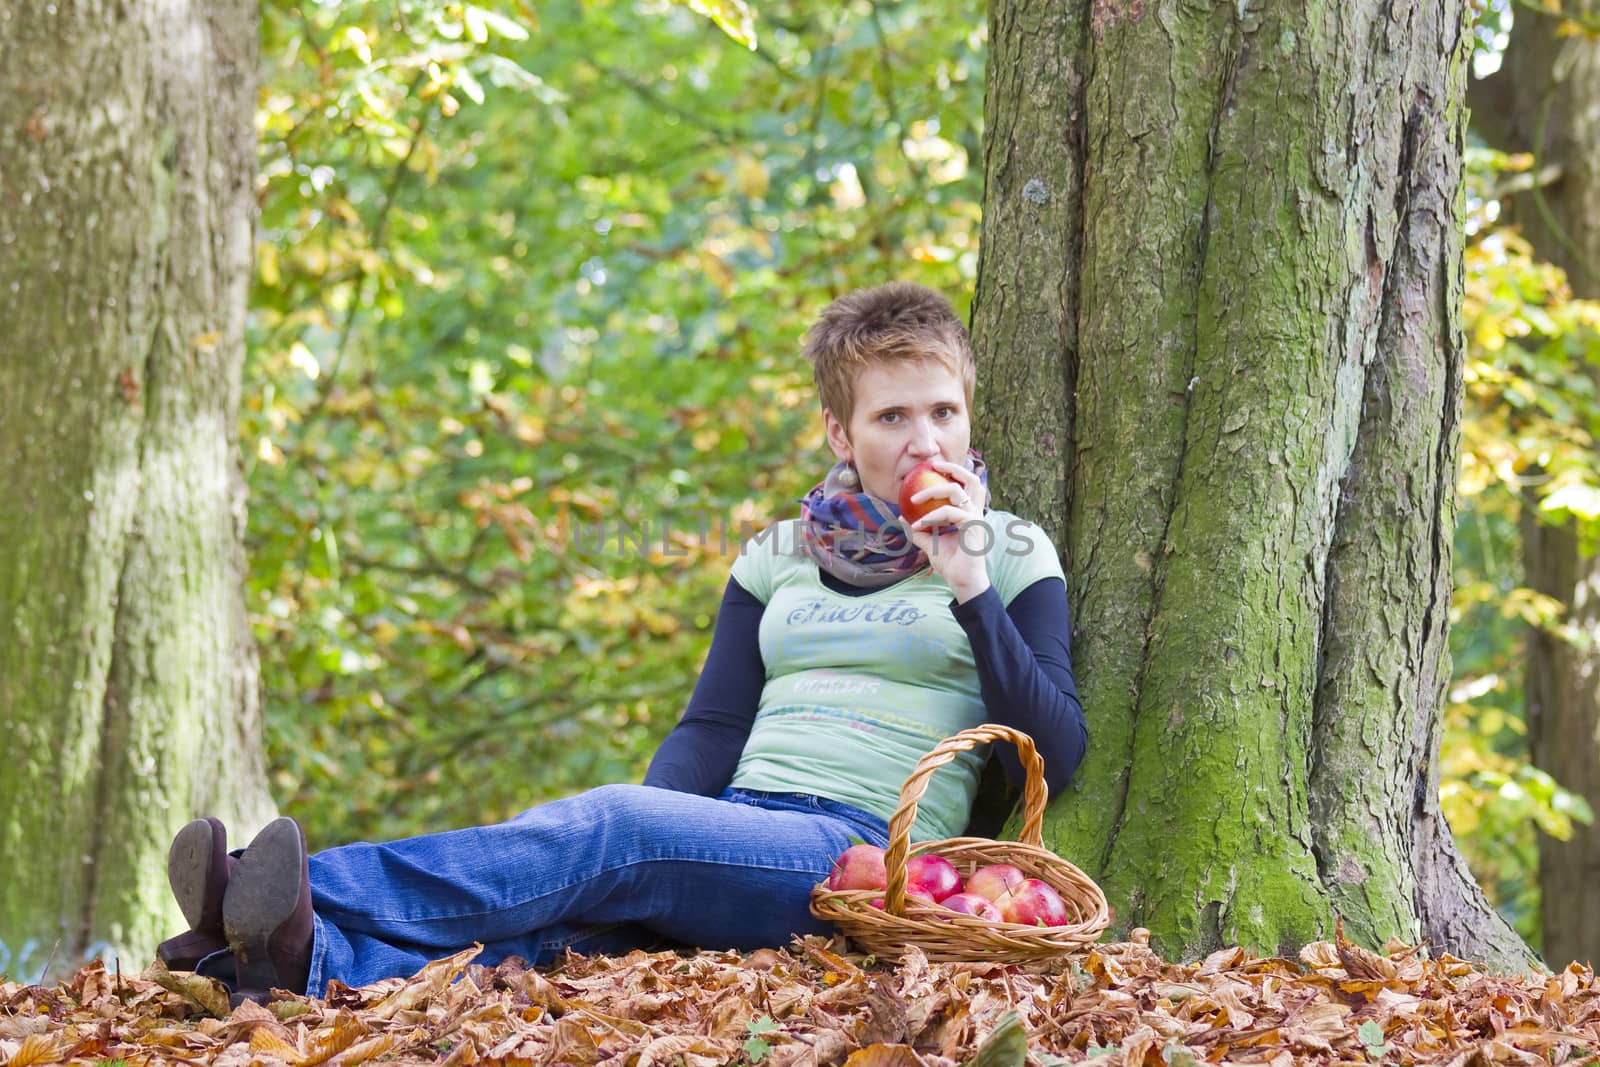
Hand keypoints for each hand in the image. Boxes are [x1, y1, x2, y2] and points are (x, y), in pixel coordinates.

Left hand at [905, 457, 989, 601]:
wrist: (963, 581)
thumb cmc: (950, 563)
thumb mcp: (930, 543)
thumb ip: (919, 530)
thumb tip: (902, 517)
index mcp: (969, 513)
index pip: (967, 485)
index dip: (954, 472)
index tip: (934, 468)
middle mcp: (975, 512)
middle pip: (972, 479)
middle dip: (953, 467)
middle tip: (933, 466)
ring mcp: (976, 517)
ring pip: (957, 491)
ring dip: (933, 491)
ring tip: (914, 498)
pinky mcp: (972, 525)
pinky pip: (948, 513)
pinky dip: (931, 517)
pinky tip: (918, 525)